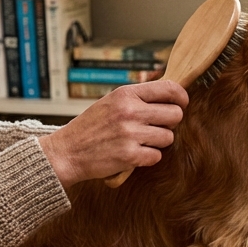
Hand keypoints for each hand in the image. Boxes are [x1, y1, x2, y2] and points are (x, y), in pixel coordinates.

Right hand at [37, 80, 188, 187]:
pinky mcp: (130, 155)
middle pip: (175, 114)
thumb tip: (171, 93)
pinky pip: (156, 156)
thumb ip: (138, 97)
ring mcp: (130, 133)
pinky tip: (133, 154)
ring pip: (168, 137)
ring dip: (158, 142)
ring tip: (139, 141)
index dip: (181, 97)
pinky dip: (147, 157)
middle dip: (170, 123)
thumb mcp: (111, 102)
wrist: (66, 152)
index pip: (169, 88)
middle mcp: (129, 111)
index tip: (181, 103)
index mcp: (126, 94)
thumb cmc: (91, 127)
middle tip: (156, 127)